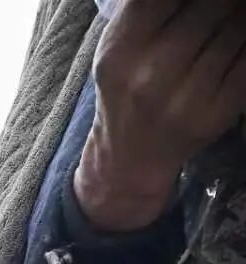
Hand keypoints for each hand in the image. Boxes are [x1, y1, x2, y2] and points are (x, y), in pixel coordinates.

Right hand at [76, 0, 245, 230]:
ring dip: (237, 19)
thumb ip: (147, 8)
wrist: (130, 160)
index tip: (197, 2)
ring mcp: (187, 97)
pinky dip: (245, 45)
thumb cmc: (126, 90)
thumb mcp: (117, 47)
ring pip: (236, 29)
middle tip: (220, 10)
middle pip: (213, 6)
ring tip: (228, 22)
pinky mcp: (217, 113)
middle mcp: (152, 74)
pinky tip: (236, 43)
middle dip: (221, 4)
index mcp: (122, 49)